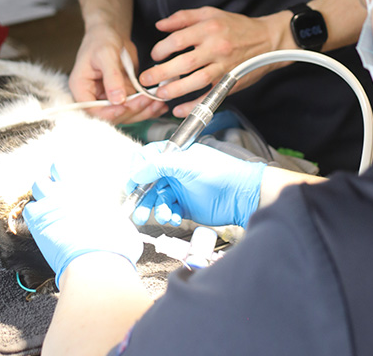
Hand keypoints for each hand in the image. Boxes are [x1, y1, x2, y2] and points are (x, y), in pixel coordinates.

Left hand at [23, 177, 143, 287]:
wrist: (97, 262)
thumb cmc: (116, 246)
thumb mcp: (121, 223)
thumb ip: (113, 217)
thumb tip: (116, 223)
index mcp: (90, 188)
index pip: (68, 167)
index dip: (65, 173)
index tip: (68, 183)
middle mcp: (70, 189)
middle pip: (51, 172)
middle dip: (52, 182)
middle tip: (56, 196)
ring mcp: (52, 202)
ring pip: (38, 185)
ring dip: (42, 195)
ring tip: (47, 209)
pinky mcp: (39, 220)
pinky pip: (29, 209)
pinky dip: (34, 216)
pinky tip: (41, 225)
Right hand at [69, 25, 167, 123]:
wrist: (111, 33)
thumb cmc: (102, 39)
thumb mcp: (106, 55)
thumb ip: (112, 77)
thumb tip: (118, 100)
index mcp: (82, 88)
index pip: (93, 110)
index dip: (110, 113)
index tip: (126, 106)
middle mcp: (94, 97)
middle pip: (112, 115)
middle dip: (131, 110)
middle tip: (148, 100)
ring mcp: (110, 97)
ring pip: (126, 114)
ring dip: (143, 111)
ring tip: (158, 103)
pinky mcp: (123, 95)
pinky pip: (135, 106)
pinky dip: (147, 107)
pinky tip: (159, 105)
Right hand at [128, 141, 266, 227]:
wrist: (240, 195)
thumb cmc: (218, 172)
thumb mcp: (186, 164)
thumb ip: (159, 166)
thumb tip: (136, 173)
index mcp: (174, 155)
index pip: (147, 159)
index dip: (137, 172)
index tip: (133, 185)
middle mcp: (174, 171)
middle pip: (149, 184)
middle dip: (143, 198)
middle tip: (137, 212)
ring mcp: (179, 189)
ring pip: (158, 200)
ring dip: (157, 210)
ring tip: (164, 216)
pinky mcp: (184, 206)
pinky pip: (168, 211)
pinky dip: (168, 216)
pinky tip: (175, 218)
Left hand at [137, 7, 291, 116]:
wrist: (268, 40)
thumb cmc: (236, 26)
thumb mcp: (210, 13)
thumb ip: (183, 18)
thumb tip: (160, 25)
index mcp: (209, 28)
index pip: (179, 40)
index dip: (162, 49)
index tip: (155, 56)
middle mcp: (217, 48)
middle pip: (185, 62)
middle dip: (162, 73)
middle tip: (146, 80)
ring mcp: (225, 67)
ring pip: (197, 81)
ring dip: (176, 90)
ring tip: (160, 94)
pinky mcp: (231, 82)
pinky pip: (211, 96)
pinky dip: (194, 105)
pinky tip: (179, 110)